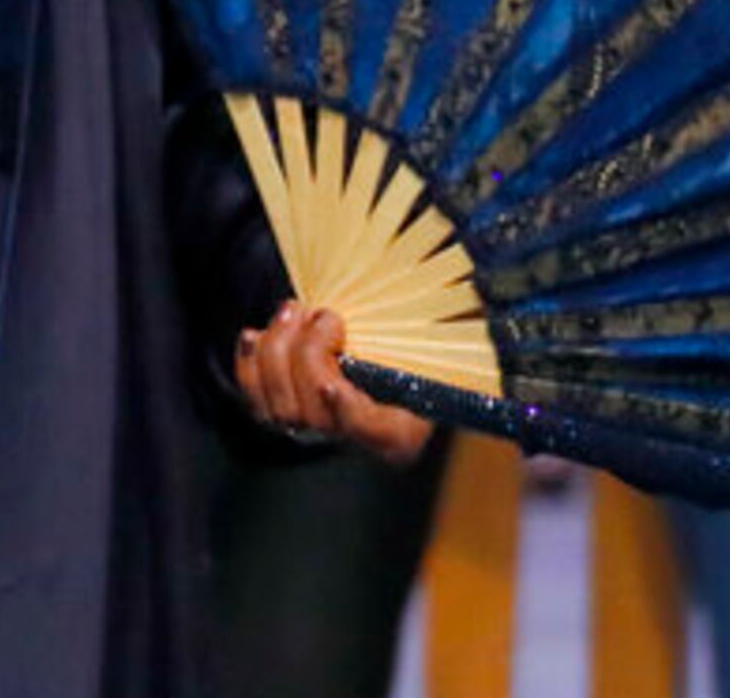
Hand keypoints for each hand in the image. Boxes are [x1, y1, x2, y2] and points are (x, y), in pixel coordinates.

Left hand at [233, 303, 433, 461]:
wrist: (391, 355)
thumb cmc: (421, 345)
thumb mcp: (439, 343)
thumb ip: (443, 332)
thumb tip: (481, 289)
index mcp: (399, 432)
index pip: (366, 434)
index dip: (345, 413)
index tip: (332, 385)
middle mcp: (353, 441)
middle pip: (312, 415)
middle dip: (307, 356)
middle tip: (323, 314)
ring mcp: (317, 432)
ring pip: (278, 410)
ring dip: (277, 352)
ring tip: (293, 310)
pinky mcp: (287, 415)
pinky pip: (256, 401)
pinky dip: (249, 366)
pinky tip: (254, 335)